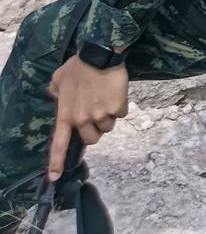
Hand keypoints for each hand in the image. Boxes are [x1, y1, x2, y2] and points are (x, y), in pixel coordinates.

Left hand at [47, 55, 128, 178]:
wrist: (100, 55)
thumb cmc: (77, 66)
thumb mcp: (58, 79)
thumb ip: (56, 92)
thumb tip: (58, 96)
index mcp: (65, 115)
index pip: (59, 144)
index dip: (56, 163)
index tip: (55, 177)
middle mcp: (82, 119)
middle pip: (92, 139)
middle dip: (95, 129)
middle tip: (96, 115)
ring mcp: (101, 115)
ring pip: (108, 127)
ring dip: (108, 117)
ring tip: (106, 99)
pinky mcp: (118, 108)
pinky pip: (121, 114)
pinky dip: (120, 106)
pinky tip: (115, 93)